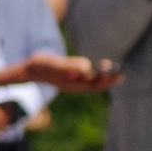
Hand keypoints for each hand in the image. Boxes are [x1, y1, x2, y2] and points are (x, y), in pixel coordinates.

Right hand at [0, 49, 119, 93]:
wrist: (28, 69)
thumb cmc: (41, 66)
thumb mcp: (55, 65)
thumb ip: (70, 66)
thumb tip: (88, 68)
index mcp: (73, 85)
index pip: (95, 85)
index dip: (108, 80)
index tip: (120, 74)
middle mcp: (75, 85)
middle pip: (96, 84)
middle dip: (109, 79)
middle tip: (123, 72)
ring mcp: (72, 82)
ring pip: (92, 81)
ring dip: (104, 75)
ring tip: (114, 67)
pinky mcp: (70, 76)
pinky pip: (87, 77)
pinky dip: (96, 72)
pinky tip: (102, 67)